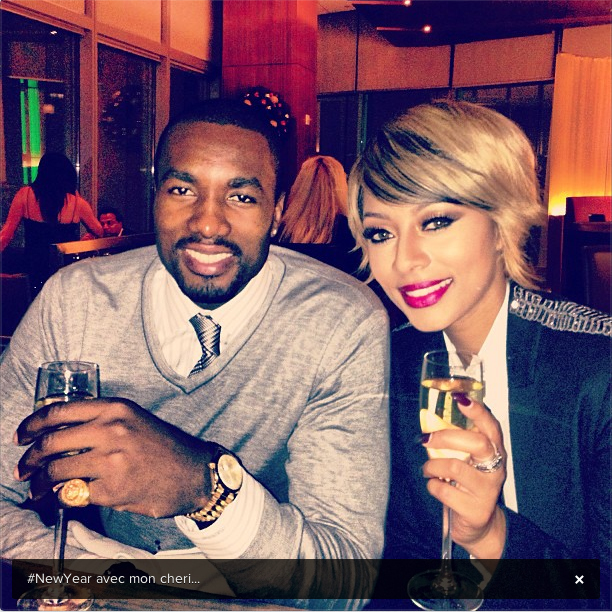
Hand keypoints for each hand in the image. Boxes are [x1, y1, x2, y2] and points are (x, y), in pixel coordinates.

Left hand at [14, 398, 214, 517]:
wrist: (193, 472)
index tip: (21, 436)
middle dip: (29, 459)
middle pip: (51, 442)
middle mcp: (112, 430)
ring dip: (39, 483)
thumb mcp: (134, 420)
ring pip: (56, 470)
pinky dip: (60, 498)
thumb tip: (58, 432)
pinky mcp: (112, 490)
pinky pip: (72, 493)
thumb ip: (101, 420)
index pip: (58, 412)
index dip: (32, 425)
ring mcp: (111, 460)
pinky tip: (58, 498)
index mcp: (115, 408)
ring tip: (35, 489)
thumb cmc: (163, 447)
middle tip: (23, 469)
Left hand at [421, 394, 506, 558]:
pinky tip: (435, 486)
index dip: (477, 411)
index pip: (491, 426)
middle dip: (445, 437)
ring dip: (432, 466)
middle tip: (425, 439)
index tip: (460, 398)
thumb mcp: (464, 459)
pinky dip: (432, 486)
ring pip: (455, 467)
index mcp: (494, 451)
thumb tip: (428, 418)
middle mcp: (496, 468)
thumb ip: (452, 441)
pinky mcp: (476, 509)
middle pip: (476, 443)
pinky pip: (445, 490)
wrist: (479, 525)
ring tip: (427, 470)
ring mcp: (488, 490)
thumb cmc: (467, 484)